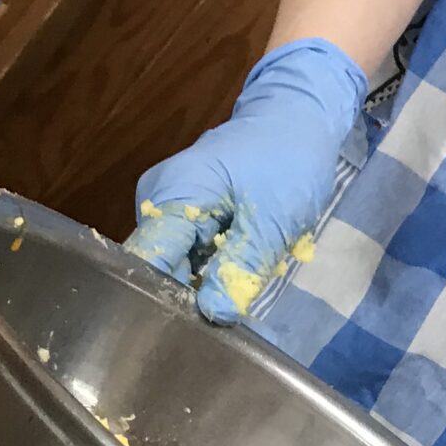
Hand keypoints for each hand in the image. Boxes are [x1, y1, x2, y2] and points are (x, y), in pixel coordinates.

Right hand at [126, 37, 368, 324]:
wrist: (299, 117)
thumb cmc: (287, 161)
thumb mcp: (271, 222)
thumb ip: (240, 270)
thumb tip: (213, 316)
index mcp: (171, 197)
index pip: (147, 262)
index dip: (164, 300)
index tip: (189, 329)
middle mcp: (158, 200)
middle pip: (160, 264)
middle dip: (193, 293)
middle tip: (230, 316)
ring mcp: (172, 203)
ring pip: (180, 260)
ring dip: (210, 278)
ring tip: (242, 285)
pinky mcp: (189, 208)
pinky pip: (194, 247)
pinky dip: (218, 260)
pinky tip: (242, 264)